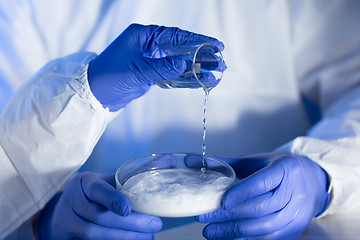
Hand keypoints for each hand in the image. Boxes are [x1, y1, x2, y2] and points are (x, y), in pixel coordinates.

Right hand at [36, 172, 161, 239]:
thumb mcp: (108, 180)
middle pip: (100, 216)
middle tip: (154, 225)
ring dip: (124, 237)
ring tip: (147, 237)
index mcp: (83, 182)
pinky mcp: (66, 239)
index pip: (97, 190)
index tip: (128, 209)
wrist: (64, 211)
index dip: (112, 199)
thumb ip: (135, 174)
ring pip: (95, 234)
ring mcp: (65, 223)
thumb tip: (169, 160)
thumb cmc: (95, 193)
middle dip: (130, 224)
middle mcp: (71, 201)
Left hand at [88, 23, 223, 110]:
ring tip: (216, 73)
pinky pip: (173, 74)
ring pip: (179, 62)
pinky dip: (186, 78)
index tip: (216, 44)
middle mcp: (149, 45)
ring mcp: (152, 60)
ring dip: (197, 68)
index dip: (198, 40)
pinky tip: (201, 81)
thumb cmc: (109, 77)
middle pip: (182, 48)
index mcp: (144, 36)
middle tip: (220, 62)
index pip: (176, 36)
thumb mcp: (137, 71)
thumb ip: (162, 68)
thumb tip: (184, 65)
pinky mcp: (152, 73)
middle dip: (202, 55)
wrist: (94, 94)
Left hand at [196, 152, 330, 239]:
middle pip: (260, 208)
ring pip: (264, 227)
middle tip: (204, 218)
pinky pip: (269, 239)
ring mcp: (297, 214)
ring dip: (234, 231)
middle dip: (229, 215)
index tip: (221, 202)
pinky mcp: (295, 229)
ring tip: (210, 232)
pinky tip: (227, 238)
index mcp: (286, 169)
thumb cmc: (278, 168)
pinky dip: (246, 239)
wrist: (311, 181)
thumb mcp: (255, 161)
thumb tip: (190, 159)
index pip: (263, 183)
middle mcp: (295, 192)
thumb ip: (224, 162)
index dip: (242, 193)